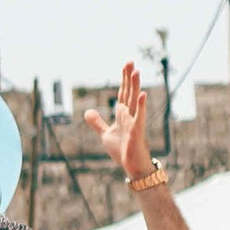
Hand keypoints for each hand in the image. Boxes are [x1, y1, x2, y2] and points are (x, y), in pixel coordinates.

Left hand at [84, 59, 151, 187]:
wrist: (133, 167)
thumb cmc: (123, 151)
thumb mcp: (105, 134)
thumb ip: (97, 123)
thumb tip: (87, 111)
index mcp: (122, 114)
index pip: (123, 92)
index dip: (124, 79)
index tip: (126, 65)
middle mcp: (129, 115)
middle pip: (129, 92)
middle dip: (129, 77)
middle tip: (130, 61)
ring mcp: (134, 122)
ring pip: (135, 101)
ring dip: (135, 86)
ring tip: (136, 71)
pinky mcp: (137, 131)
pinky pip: (139, 116)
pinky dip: (141, 105)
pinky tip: (142, 94)